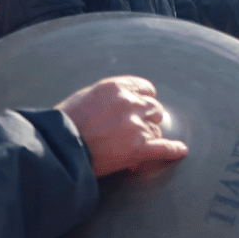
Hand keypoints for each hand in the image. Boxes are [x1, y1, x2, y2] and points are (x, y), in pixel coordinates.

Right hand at [55, 76, 187, 177]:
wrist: (58, 148)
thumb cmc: (63, 124)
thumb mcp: (85, 97)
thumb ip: (108, 97)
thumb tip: (120, 102)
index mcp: (117, 87)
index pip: (146, 88)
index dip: (145, 99)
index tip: (144, 105)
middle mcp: (130, 103)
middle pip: (153, 108)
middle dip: (148, 118)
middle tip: (137, 129)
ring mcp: (137, 125)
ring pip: (156, 129)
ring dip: (149, 136)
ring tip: (138, 144)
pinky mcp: (140, 148)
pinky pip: (164, 148)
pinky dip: (173, 150)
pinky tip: (180, 150)